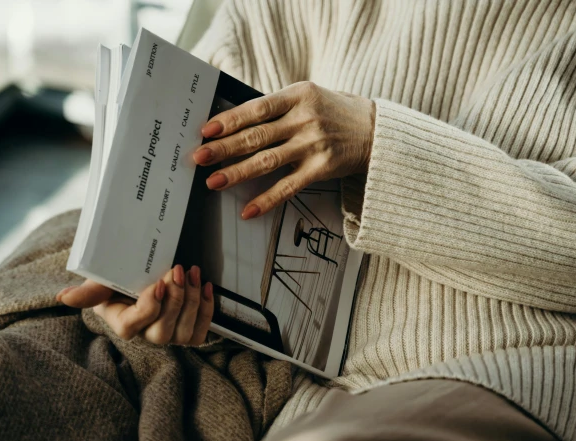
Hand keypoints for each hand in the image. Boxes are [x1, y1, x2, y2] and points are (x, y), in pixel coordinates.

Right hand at [56, 265, 213, 345]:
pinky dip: (206, 309)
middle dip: (174, 301)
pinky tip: (205, 286)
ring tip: (192, 273)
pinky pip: (199, 332)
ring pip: (184, 332)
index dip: (150, 307)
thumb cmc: (119, 278)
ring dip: (192, 301)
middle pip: (163, 332)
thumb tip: (64, 297)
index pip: (135, 326)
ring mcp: (168, 334)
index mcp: (122, 324)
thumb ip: (88, 290)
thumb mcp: (101, 280)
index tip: (157, 282)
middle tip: (178, 271)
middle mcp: (146, 334)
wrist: (139, 272)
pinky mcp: (186, 330)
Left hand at [193, 81, 375, 218]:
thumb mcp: (309, 96)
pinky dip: (267, 200)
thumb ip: (278, 106)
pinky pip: (289, 187)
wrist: (377, 131)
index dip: (230, 120)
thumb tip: (236, 121)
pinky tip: (248, 210)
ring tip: (213, 181)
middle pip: (257, 136)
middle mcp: (305, 119)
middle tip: (199, 158)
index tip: (206, 130)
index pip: (257, 109)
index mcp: (299, 95)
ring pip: (267, 161)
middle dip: (224, 148)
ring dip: (237, 172)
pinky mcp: (321, 169)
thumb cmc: (336, 112)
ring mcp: (314, 145)